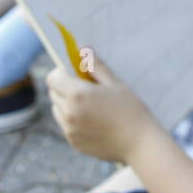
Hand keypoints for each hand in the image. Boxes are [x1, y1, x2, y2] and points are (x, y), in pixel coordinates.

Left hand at [45, 50, 160, 162]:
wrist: (140, 144)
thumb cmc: (131, 110)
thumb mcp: (115, 83)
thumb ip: (95, 65)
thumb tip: (82, 48)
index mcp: (78, 94)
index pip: (53, 78)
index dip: (62, 72)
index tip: (75, 73)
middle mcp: (69, 113)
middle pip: (53, 93)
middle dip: (64, 87)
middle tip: (86, 88)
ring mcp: (70, 130)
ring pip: (57, 110)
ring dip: (66, 103)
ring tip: (90, 106)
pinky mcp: (74, 142)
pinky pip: (66, 125)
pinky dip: (73, 120)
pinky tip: (94, 121)